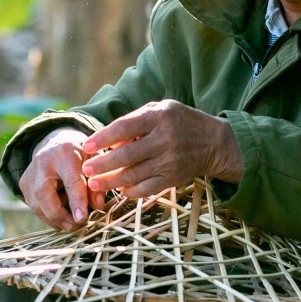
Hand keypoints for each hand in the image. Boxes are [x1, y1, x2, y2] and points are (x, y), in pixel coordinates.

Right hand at [18, 128, 107, 230]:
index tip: (82, 219)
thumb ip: (98, 182)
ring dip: (54, 219)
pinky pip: (34, 206)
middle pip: (44, 193)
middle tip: (75, 226)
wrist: (57, 143)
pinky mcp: (23, 183)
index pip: (71, 180)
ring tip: (70, 223)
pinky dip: (47, 215)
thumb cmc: (81, 155)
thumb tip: (97, 206)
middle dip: (59, 215)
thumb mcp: (95, 163)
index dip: (77, 201)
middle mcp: (43, 161)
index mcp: (65, 153)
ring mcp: (30, 172)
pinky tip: (60, 215)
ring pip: (36, 204)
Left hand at [80, 100, 243, 197]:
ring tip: (94, 184)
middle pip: (126, 155)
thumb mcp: (160, 110)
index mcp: (159, 117)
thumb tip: (109, 141)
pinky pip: (147, 189)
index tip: (87, 146)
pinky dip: (130, 191)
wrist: (214, 142)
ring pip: (134, 175)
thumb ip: (134, 121)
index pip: (124, 127)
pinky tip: (119, 190)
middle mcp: (164, 139)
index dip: (103, 138)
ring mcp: (169, 161)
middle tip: (86, 170)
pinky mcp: (173, 178)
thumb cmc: (180, 122)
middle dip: (103, 165)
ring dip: (111, 182)